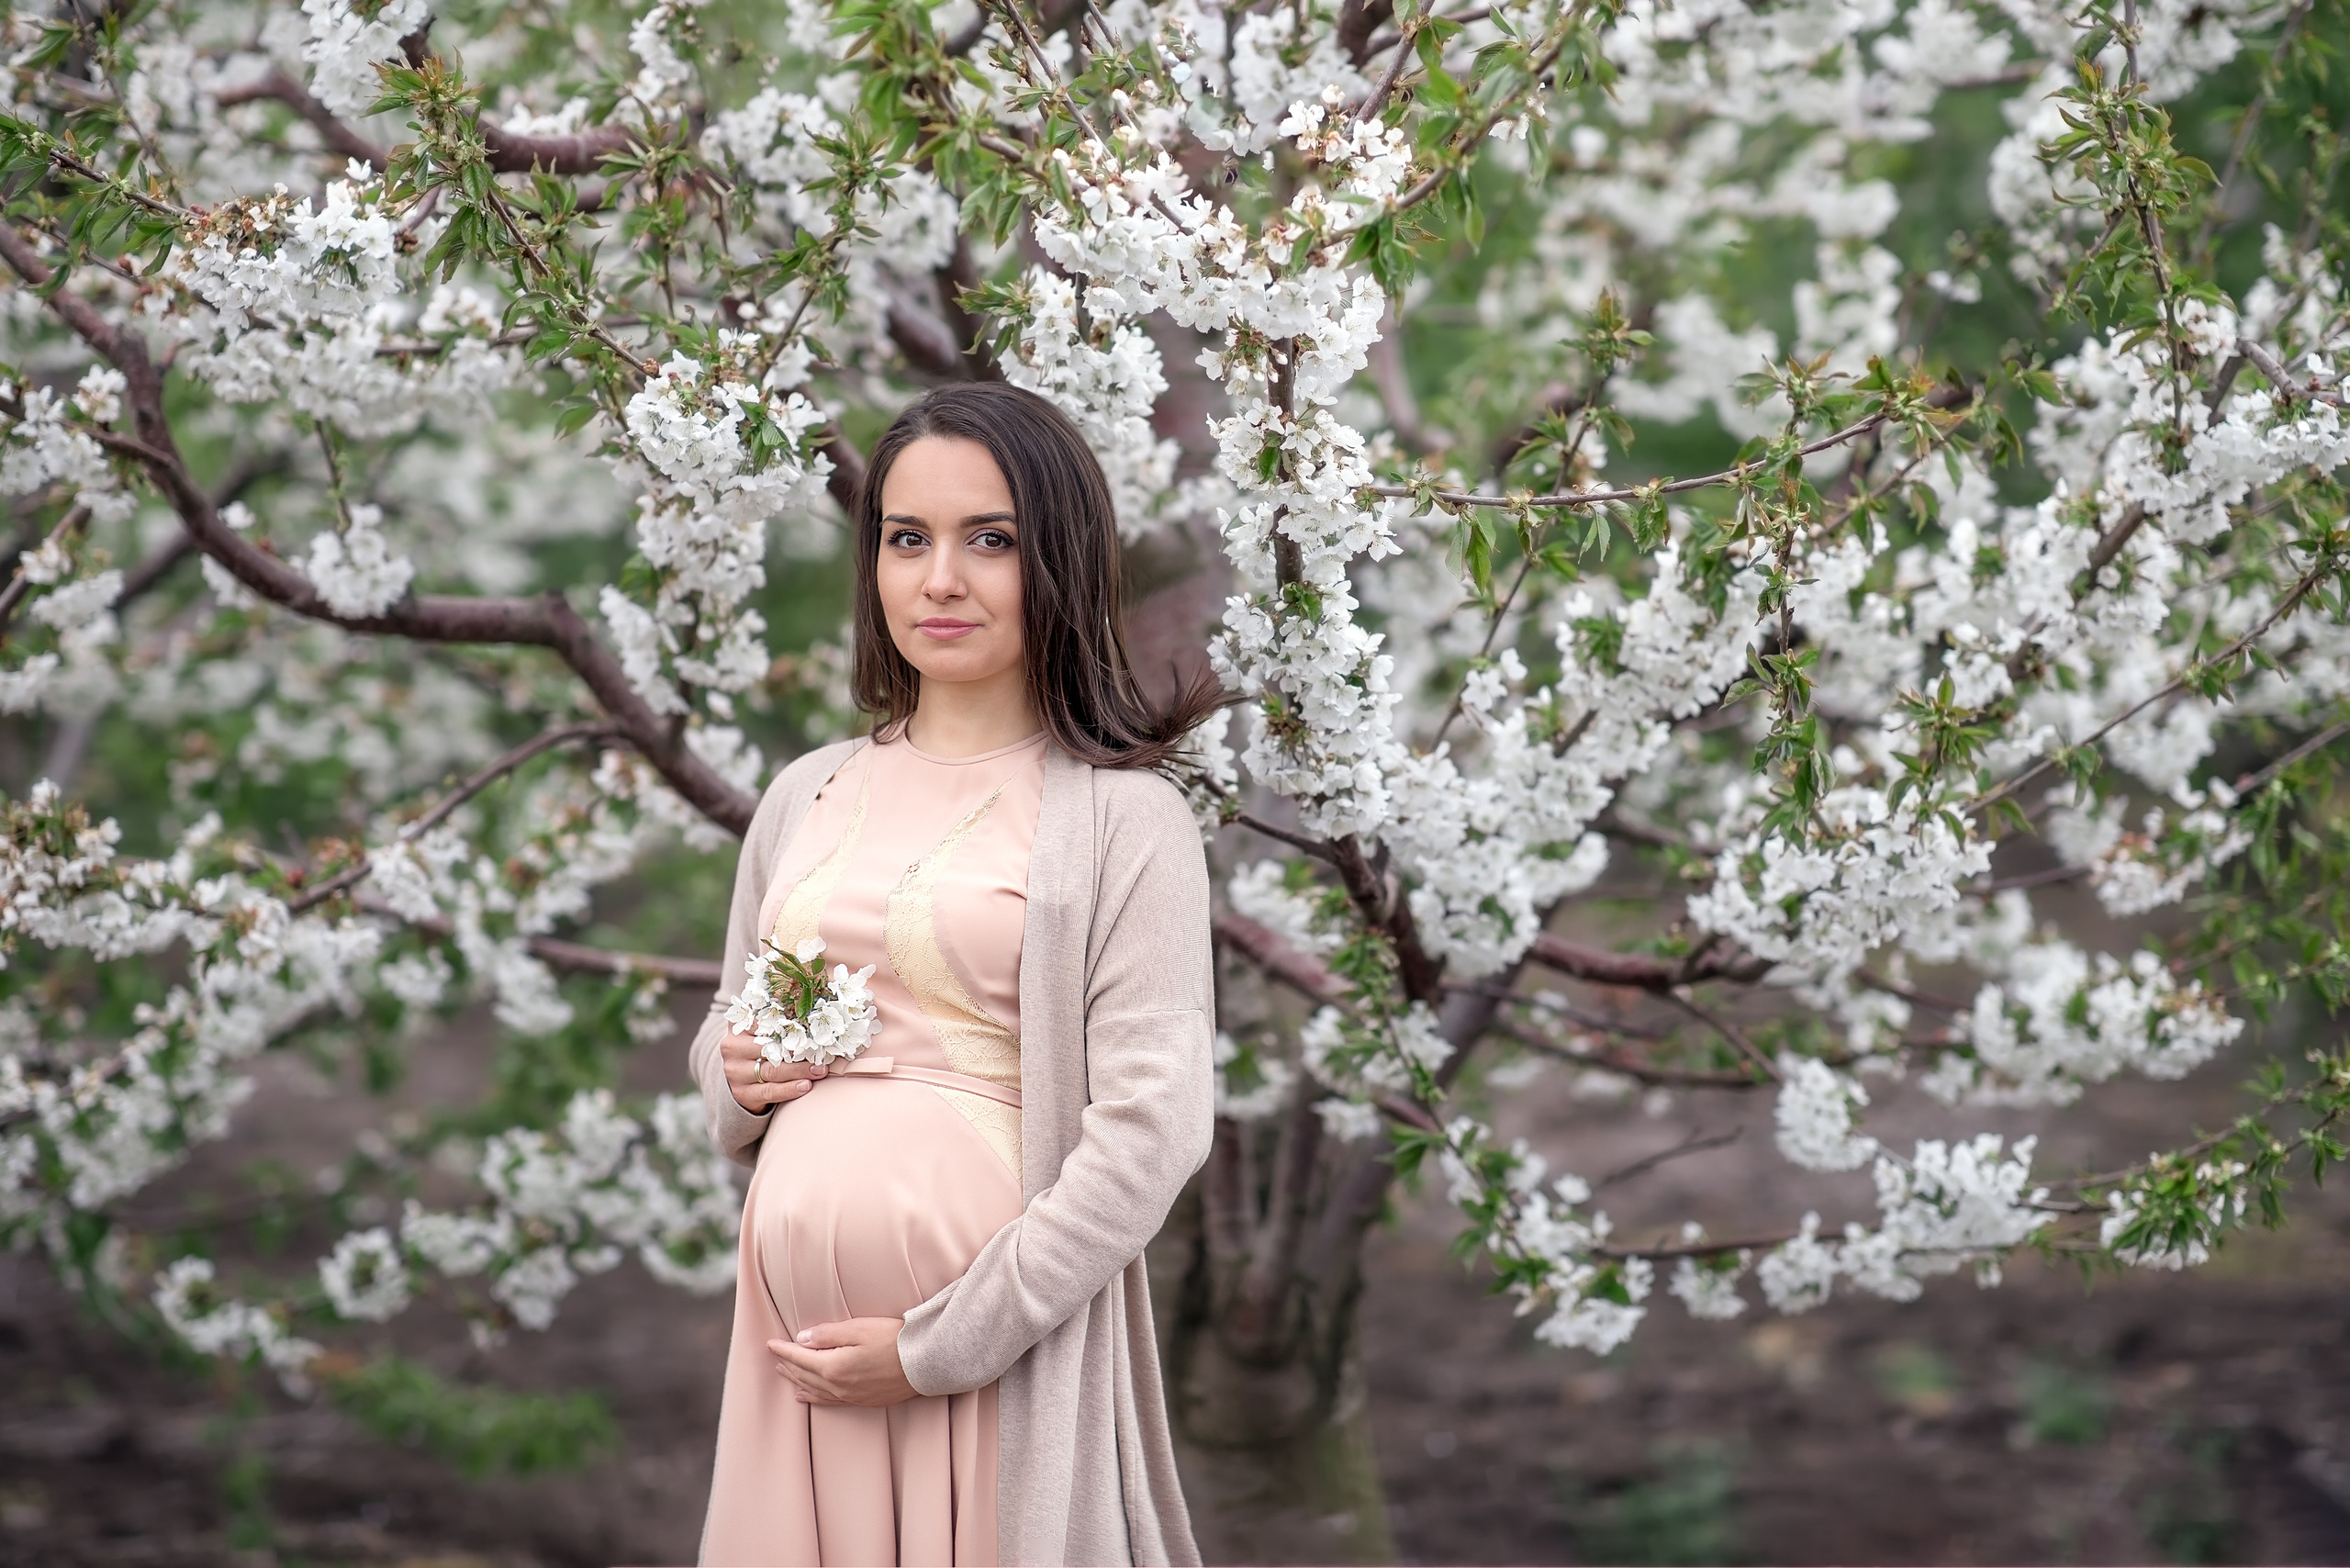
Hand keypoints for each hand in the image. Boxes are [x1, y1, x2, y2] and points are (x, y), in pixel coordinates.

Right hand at [719, 1029, 827, 1112]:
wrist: (742, 1079)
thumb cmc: (761, 1049)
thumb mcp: (764, 1032)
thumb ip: (780, 1021)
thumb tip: (812, 1011)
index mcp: (739, 1025)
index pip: (765, 1022)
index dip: (789, 1025)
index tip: (811, 1028)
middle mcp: (732, 1047)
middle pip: (769, 1048)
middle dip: (799, 1052)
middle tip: (822, 1055)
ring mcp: (735, 1071)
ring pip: (771, 1071)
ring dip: (799, 1071)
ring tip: (819, 1071)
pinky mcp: (741, 1093)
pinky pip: (769, 1091)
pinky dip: (789, 1089)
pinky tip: (805, 1086)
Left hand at [768, 1317, 916, 1406]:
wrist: (924, 1363)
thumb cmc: (894, 1340)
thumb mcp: (859, 1328)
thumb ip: (828, 1333)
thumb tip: (803, 1338)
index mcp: (833, 1366)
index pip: (800, 1357)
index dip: (784, 1350)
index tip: (770, 1343)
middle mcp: (837, 1385)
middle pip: (804, 1374)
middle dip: (787, 1364)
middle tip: (775, 1356)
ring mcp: (849, 1396)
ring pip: (813, 1389)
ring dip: (796, 1380)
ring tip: (784, 1374)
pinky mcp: (862, 1400)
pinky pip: (828, 1402)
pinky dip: (812, 1398)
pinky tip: (805, 1396)